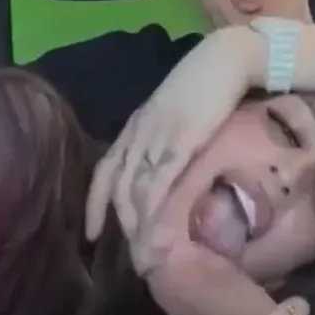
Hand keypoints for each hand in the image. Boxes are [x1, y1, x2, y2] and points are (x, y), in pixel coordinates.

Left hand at [85, 26, 263, 240]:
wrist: (224, 60)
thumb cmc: (201, 85)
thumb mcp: (172, 115)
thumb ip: (162, 139)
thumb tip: (162, 171)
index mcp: (134, 128)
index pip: (103, 171)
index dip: (94, 205)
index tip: (91, 234)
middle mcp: (138, 135)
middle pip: (117, 186)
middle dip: (119, 223)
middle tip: (128, 254)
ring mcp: (158, 138)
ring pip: (135, 188)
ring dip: (136, 223)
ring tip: (143, 252)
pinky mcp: (182, 141)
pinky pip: (160, 180)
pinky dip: (154, 208)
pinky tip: (156, 229)